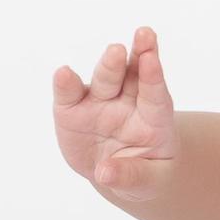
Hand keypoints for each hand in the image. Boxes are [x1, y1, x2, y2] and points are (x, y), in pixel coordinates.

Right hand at [52, 25, 181, 198]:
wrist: (121, 172)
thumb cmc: (145, 172)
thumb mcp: (148, 182)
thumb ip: (131, 176)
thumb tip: (104, 172)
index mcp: (154, 119)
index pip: (156, 94)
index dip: (154, 76)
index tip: (153, 58)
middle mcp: (127, 103)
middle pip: (133, 76)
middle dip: (137, 57)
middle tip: (144, 37)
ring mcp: (99, 104)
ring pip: (105, 79)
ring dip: (109, 65)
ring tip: (115, 51)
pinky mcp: (72, 110)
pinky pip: (68, 94)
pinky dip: (65, 84)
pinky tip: (63, 74)